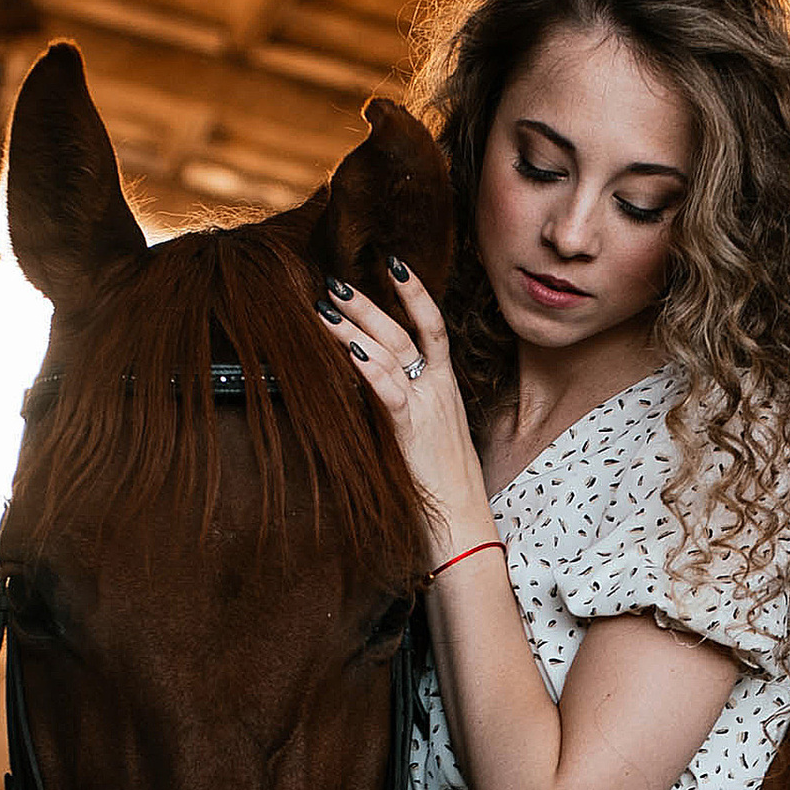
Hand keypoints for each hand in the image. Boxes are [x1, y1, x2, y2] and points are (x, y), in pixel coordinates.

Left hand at [321, 258, 493, 562]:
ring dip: (356, 327)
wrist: (463, 525)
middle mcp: (439, 391)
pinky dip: (371, 369)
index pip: (432, 327)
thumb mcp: (427, 436)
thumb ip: (406, 407)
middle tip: (334, 282)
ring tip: (325, 305)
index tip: (393, 263)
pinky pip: (391, 393)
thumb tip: (374, 388)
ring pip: (393, 354)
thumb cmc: (443, 487)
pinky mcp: (413, 432)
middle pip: (403, 332)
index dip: (414, 293)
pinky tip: (349, 352)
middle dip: (368, 303)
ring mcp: (428, 409)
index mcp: (445, 389)